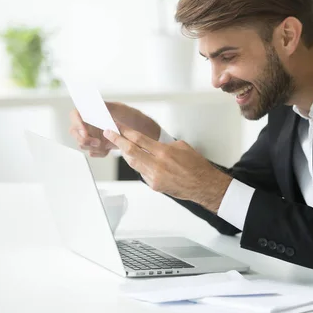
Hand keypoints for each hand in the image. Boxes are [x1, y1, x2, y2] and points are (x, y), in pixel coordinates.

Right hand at [69, 102, 160, 156]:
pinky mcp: (99, 146)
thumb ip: (108, 108)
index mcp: (92, 111)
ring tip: (107, 144)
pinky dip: (100, 152)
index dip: (76, 123)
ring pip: (83, 144)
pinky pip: (93, 152)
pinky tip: (110, 148)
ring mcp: (94, 135)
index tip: (84, 131)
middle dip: (84, 139)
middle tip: (97, 142)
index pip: (75, 115)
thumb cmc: (133, 117)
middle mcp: (90, 123)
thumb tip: (96, 106)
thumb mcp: (121, 109)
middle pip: (75, 132)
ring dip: (94, 146)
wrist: (144, 132)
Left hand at [103, 124, 231, 212]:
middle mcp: (158, 164)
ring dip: (125, 153)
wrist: (203, 185)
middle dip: (118, 141)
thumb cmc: (196, 166)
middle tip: (109, 134)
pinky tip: (138, 160)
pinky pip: (141, 173)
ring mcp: (154, 176)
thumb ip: (164, 145)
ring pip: (133, 163)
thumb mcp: (182, 147)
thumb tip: (152, 144)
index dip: (126, 132)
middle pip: (131, 151)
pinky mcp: (154, 185)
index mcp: (164, 152)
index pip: (139, 139)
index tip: (118, 127)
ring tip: (120, 146)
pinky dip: (138, 165)